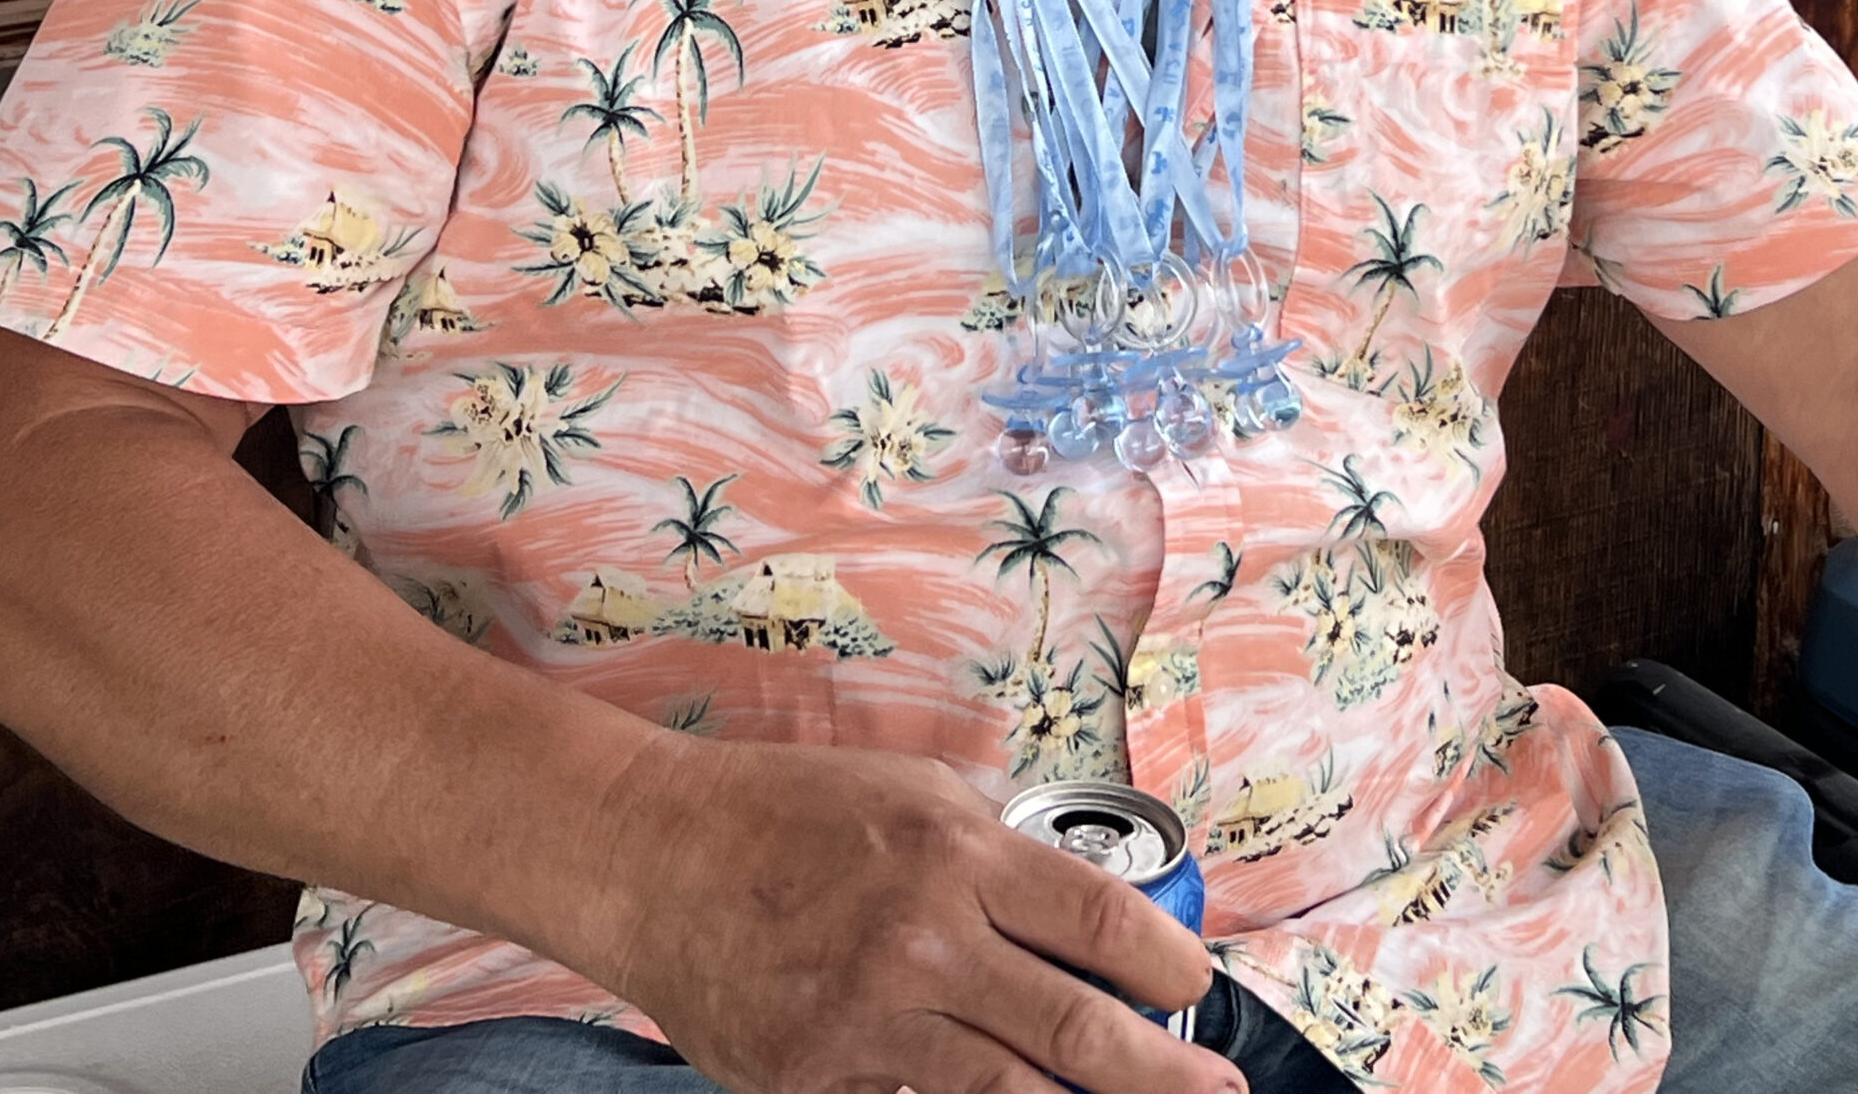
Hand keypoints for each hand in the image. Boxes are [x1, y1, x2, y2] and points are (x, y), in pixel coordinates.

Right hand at [599, 739, 1242, 1093]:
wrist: (658, 857)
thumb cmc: (788, 812)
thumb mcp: (913, 792)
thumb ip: (996, 856)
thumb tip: (1084, 923)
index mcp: (955, 853)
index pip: (1102, 923)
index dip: (1172, 968)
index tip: (1199, 988)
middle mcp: (923, 940)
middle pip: (1079, 1033)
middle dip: (1165, 1078)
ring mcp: (869, 1023)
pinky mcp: (819, 1083)